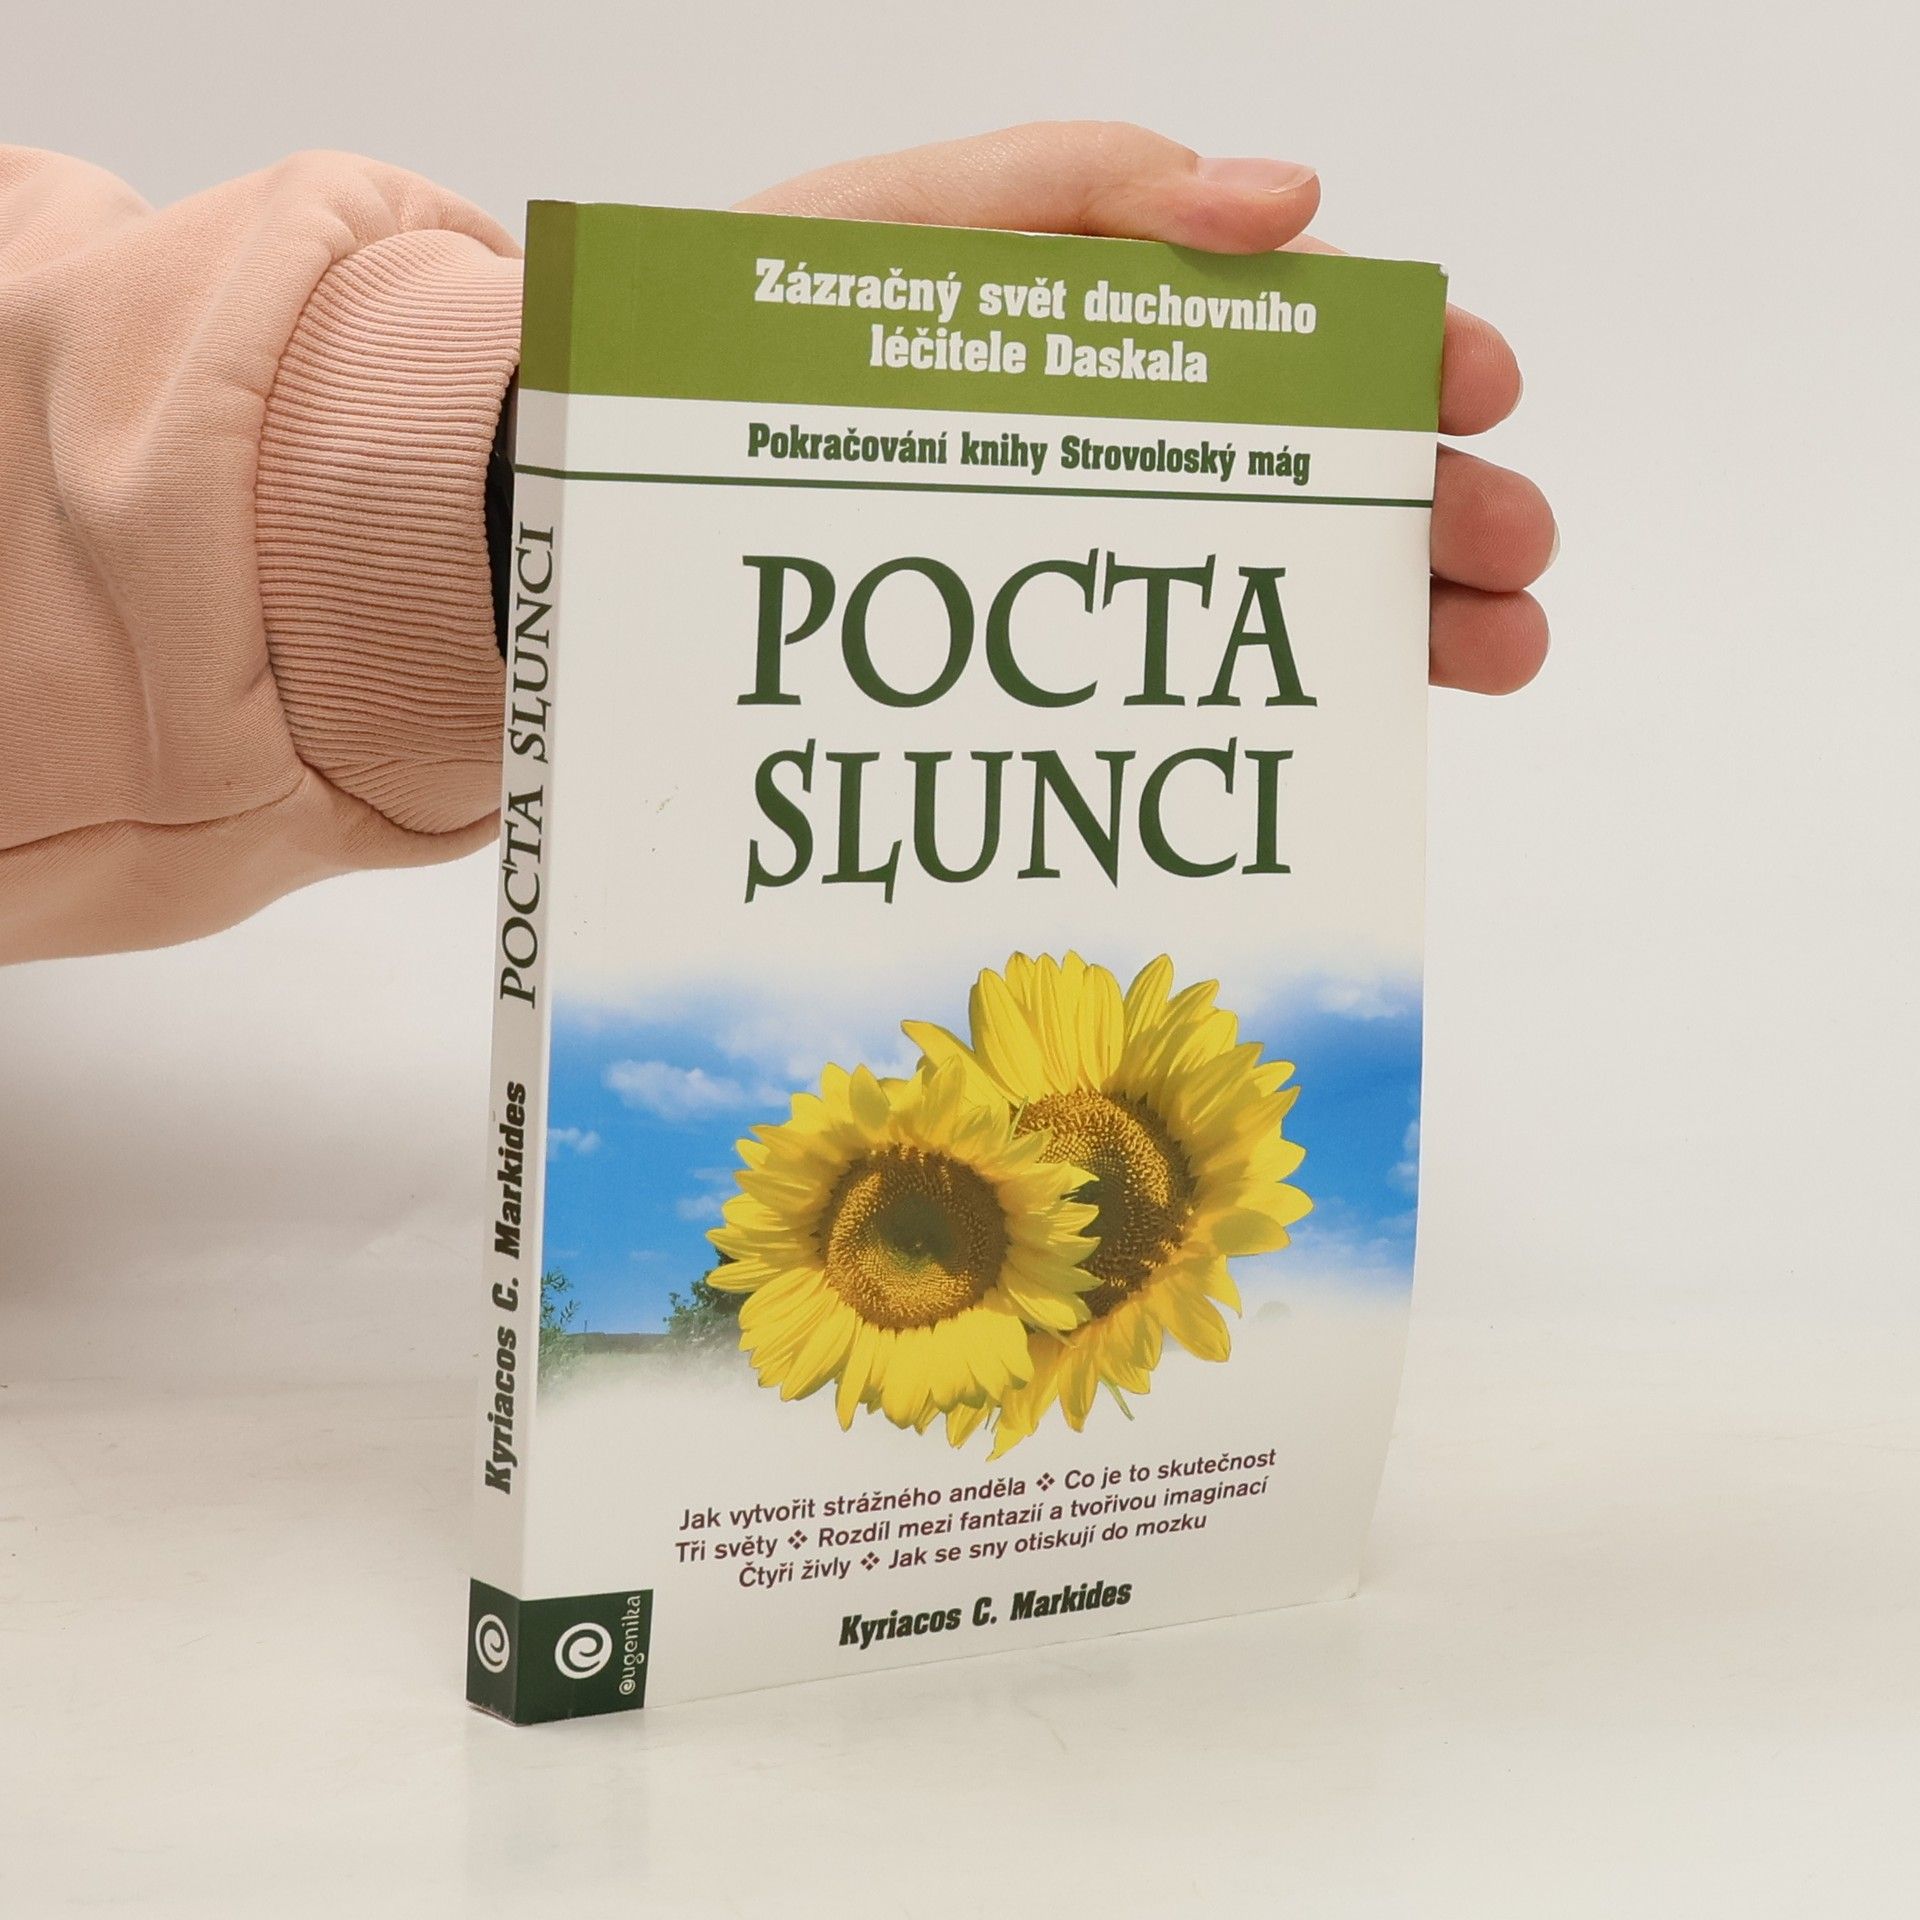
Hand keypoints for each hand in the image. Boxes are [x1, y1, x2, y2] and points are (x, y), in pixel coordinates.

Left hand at [742, 122, 1552, 694]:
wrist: (606, 482)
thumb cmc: (746, 333)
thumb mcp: (908, 222)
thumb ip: (1081, 190)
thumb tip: (1289, 201)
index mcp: (1102, 322)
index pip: (1286, 331)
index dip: (1396, 353)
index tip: (1479, 387)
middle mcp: (1111, 444)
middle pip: (1303, 470)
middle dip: (1427, 505)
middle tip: (1517, 556)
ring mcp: (1076, 551)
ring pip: (1259, 577)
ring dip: (1388, 610)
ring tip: (1492, 651)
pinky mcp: (1030, 648)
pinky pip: (1162, 668)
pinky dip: (1256, 692)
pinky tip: (1339, 722)